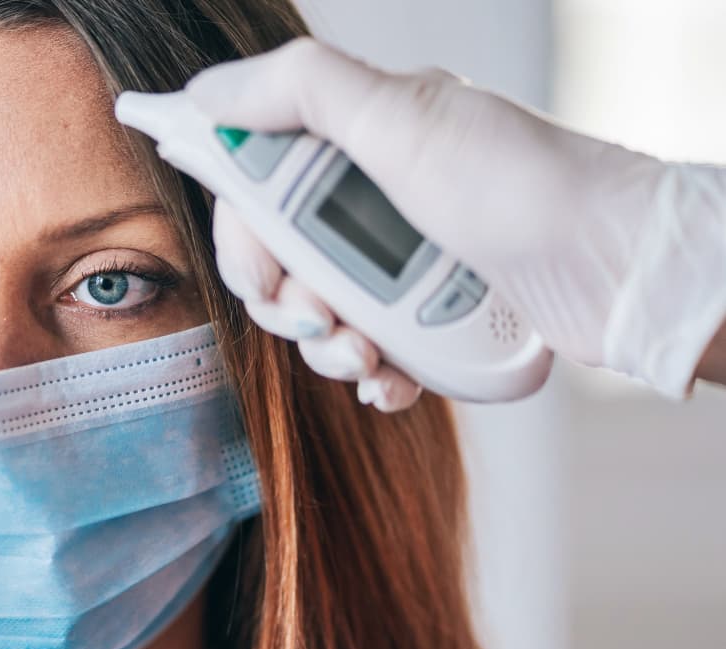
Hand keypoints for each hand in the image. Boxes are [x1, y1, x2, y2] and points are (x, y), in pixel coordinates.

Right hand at [187, 38, 725, 406]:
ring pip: (320, 319)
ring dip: (328, 349)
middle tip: (317, 316)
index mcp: (360, 140)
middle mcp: (377, 199)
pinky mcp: (433, 320)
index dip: (240, 231)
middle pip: (279, 262)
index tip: (256, 266)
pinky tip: (392, 379)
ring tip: (368, 353)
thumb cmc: (522, 186)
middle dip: (286, 302)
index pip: (256, 182)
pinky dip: (373, 377)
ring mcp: (405, 264)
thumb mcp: (402, 118)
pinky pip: (372, 358)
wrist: (617, 270)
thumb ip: (300, 90)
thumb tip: (211, 90)